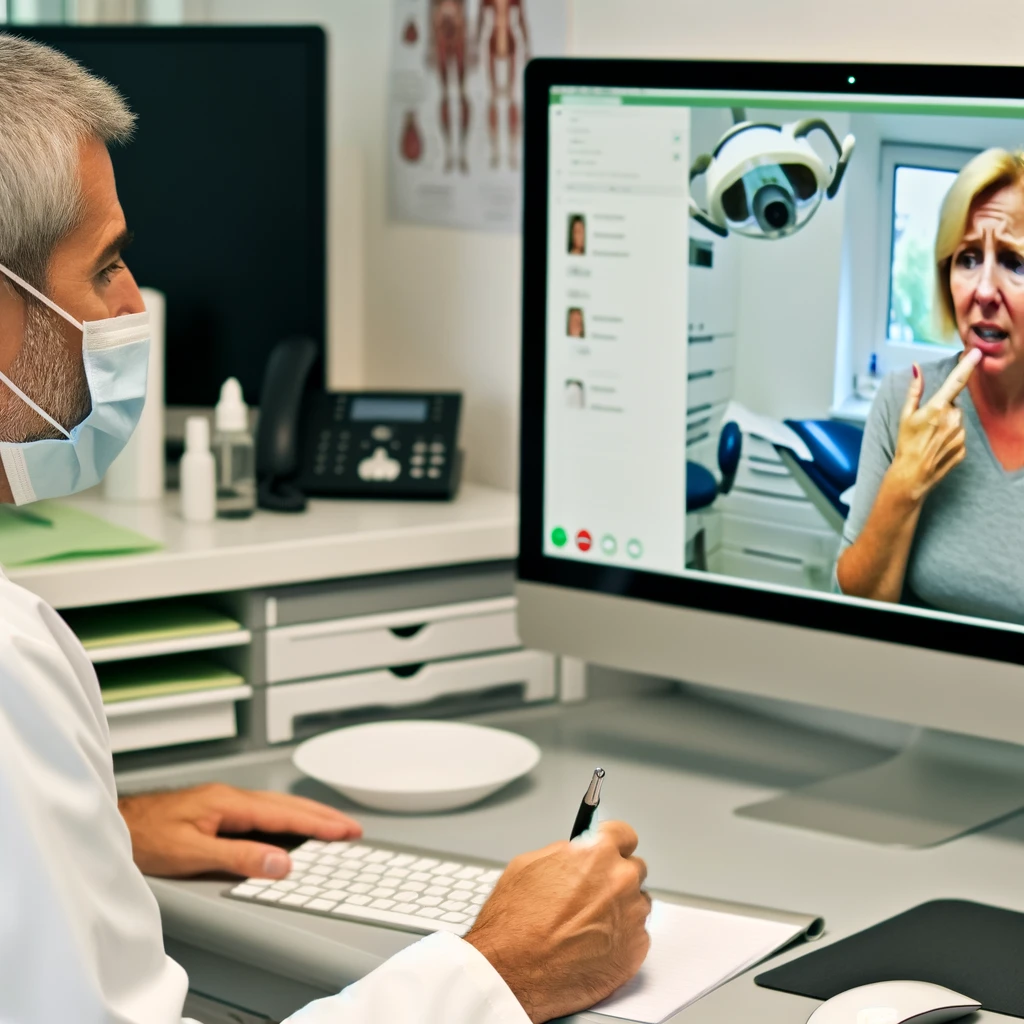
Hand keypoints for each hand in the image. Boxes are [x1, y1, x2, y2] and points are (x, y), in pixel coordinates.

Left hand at [118, 783, 361, 878]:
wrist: (116, 825)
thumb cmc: (145, 837)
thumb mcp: (192, 853)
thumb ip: (238, 857)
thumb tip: (281, 862)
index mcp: (231, 804)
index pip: (286, 814)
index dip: (320, 824)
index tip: (346, 831)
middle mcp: (232, 798)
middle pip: (289, 805)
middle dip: (324, 816)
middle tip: (352, 828)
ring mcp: (226, 801)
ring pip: (278, 805)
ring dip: (309, 815)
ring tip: (332, 825)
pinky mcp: (219, 809)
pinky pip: (266, 810)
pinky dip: (289, 816)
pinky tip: (292, 825)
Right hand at [465, 821, 650, 1023]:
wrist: (512, 972)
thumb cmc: (514, 922)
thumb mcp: (528, 865)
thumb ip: (564, 853)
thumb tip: (577, 854)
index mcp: (597, 854)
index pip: (624, 835)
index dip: (613, 844)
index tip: (609, 852)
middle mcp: (621, 882)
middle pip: (634, 870)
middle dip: (614, 878)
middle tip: (590, 896)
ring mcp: (631, 918)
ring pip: (636, 904)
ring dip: (619, 910)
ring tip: (587, 926)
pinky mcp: (635, 952)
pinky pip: (636, 937)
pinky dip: (620, 940)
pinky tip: (592, 946)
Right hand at [889, 349, 980, 502]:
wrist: (912, 475)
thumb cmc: (905, 445)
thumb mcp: (905, 415)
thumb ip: (914, 390)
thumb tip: (916, 368)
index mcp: (937, 408)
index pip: (956, 382)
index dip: (967, 365)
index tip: (976, 353)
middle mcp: (953, 420)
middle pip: (954, 405)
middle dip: (943, 409)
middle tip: (927, 423)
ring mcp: (960, 434)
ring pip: (957, 420)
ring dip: (947, 424)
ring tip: (930, 437)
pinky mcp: (963, 447)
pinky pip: (959, 435)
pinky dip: (950, 438)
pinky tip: (937, 446)